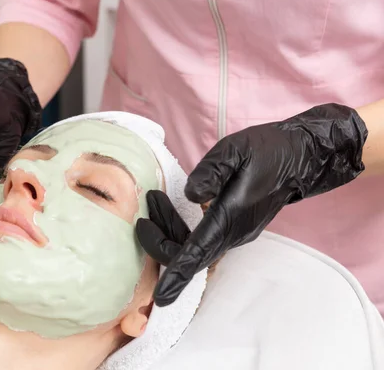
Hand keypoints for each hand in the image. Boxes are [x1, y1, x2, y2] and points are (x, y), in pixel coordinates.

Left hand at [137, 103, 367, 305]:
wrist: (298, 159)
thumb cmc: (265, 151)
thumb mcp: (235, 150)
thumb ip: (211, 171)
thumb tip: (190, 194)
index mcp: (232, 217)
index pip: (198, 252)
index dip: (177, 275)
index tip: (160, 297)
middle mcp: (233, 234)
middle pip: (188, 253)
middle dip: (159, 237)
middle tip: (148, 202)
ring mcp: (235, 235)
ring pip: (193, 247)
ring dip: (168, 229)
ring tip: (155, 198)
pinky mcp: (233, 230)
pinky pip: (201, 241)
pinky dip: (180, 229)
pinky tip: (170, 208)